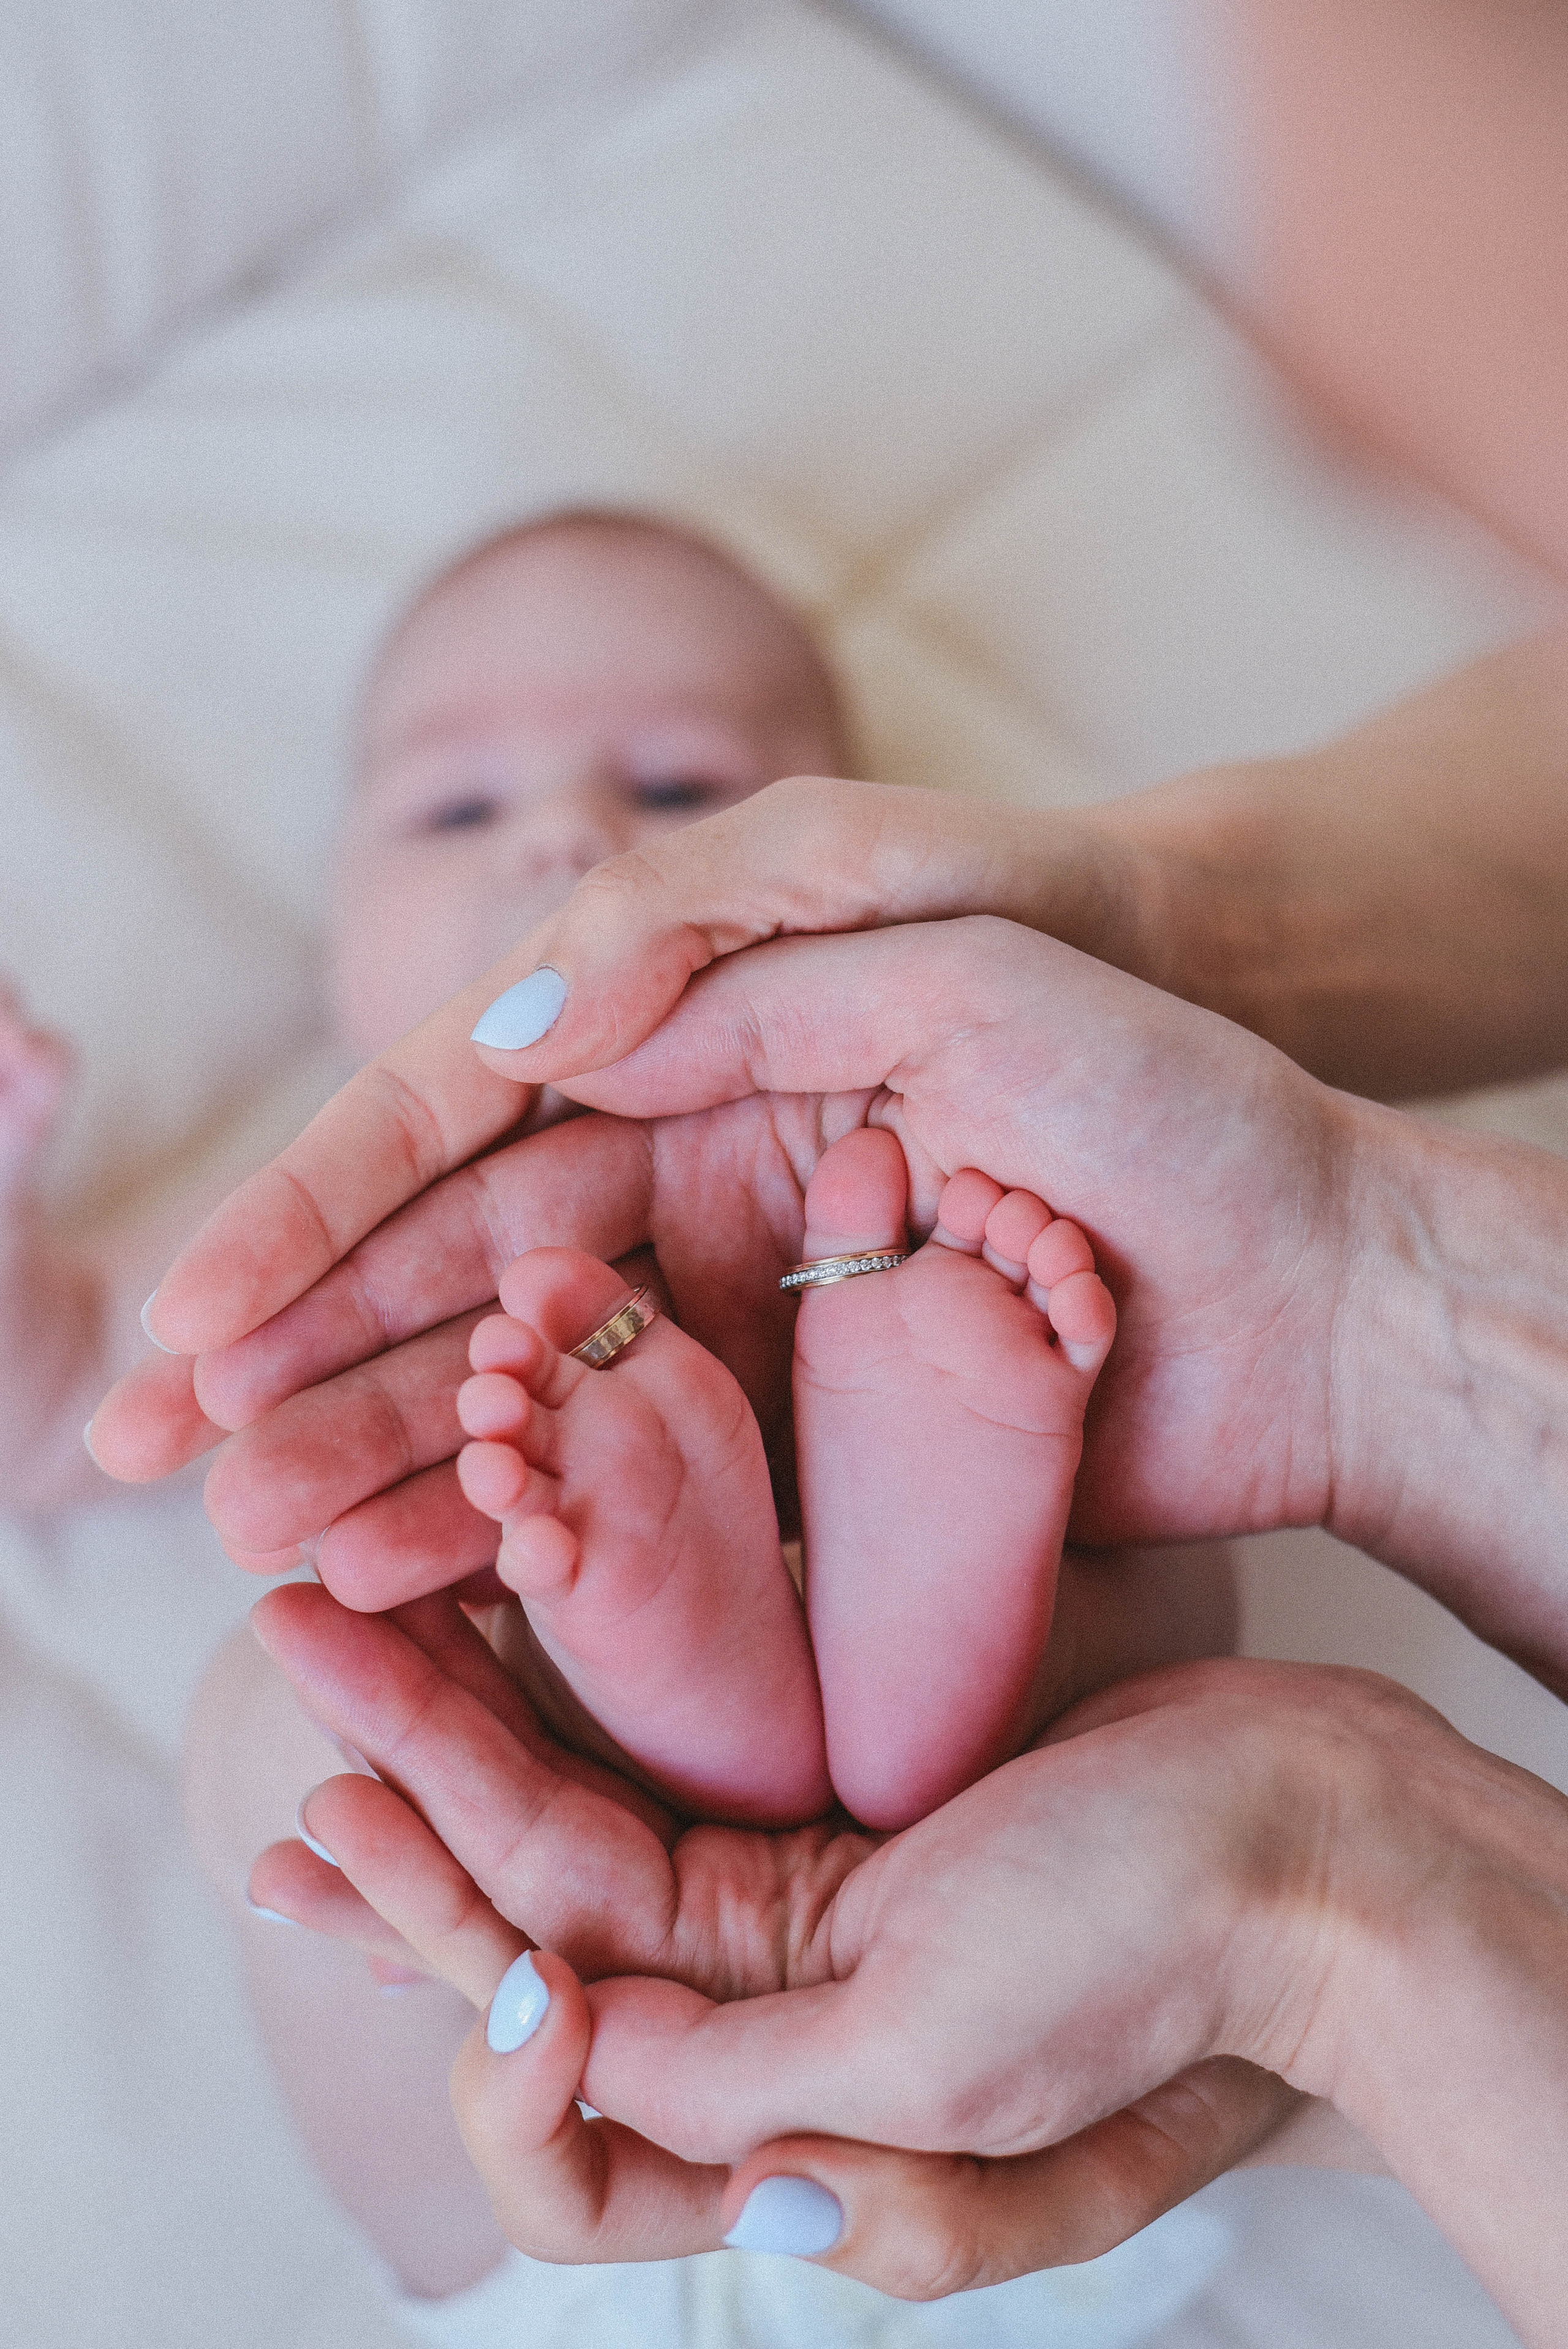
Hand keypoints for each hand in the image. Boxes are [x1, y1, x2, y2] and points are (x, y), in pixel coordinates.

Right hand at [92, 908, 1353, 1600]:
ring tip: (254, 1548)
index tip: (201, 1312)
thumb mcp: (940, 922)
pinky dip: (528, 1538)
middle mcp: (694, 1180)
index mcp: (695, 1047)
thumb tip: (521, 1017)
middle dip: (307, 1362)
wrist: (1315, 1245)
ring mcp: (743, 1318)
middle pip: (458, 1274)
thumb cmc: (1148, 1041)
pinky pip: (633, 1490)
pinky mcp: (805, 1437)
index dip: (319, 1217)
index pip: (464, 1125)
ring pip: (522, 1392)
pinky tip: (419, 1589)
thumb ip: (725, 938)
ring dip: (385, 1464)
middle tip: (166, 1458)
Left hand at [246, 1581, 1301, 2291]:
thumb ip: (741, 2094)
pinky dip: (566, 1677)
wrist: (1309, 1835)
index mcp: (779, 2136)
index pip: (562, 2119)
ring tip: (339, 1625)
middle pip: (527, 1941)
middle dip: (402, 1838)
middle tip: (300, 1716)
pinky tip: (490, 1606)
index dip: (490, 2047)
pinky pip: (658, 1738)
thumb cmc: (1154, 1964)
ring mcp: (784, 1901)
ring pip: (570, 1823)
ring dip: (450, 1732)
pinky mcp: (820, 1787)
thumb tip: (552, 2053)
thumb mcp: (943, 2076)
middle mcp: (756, 2025)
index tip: (500, 1970)